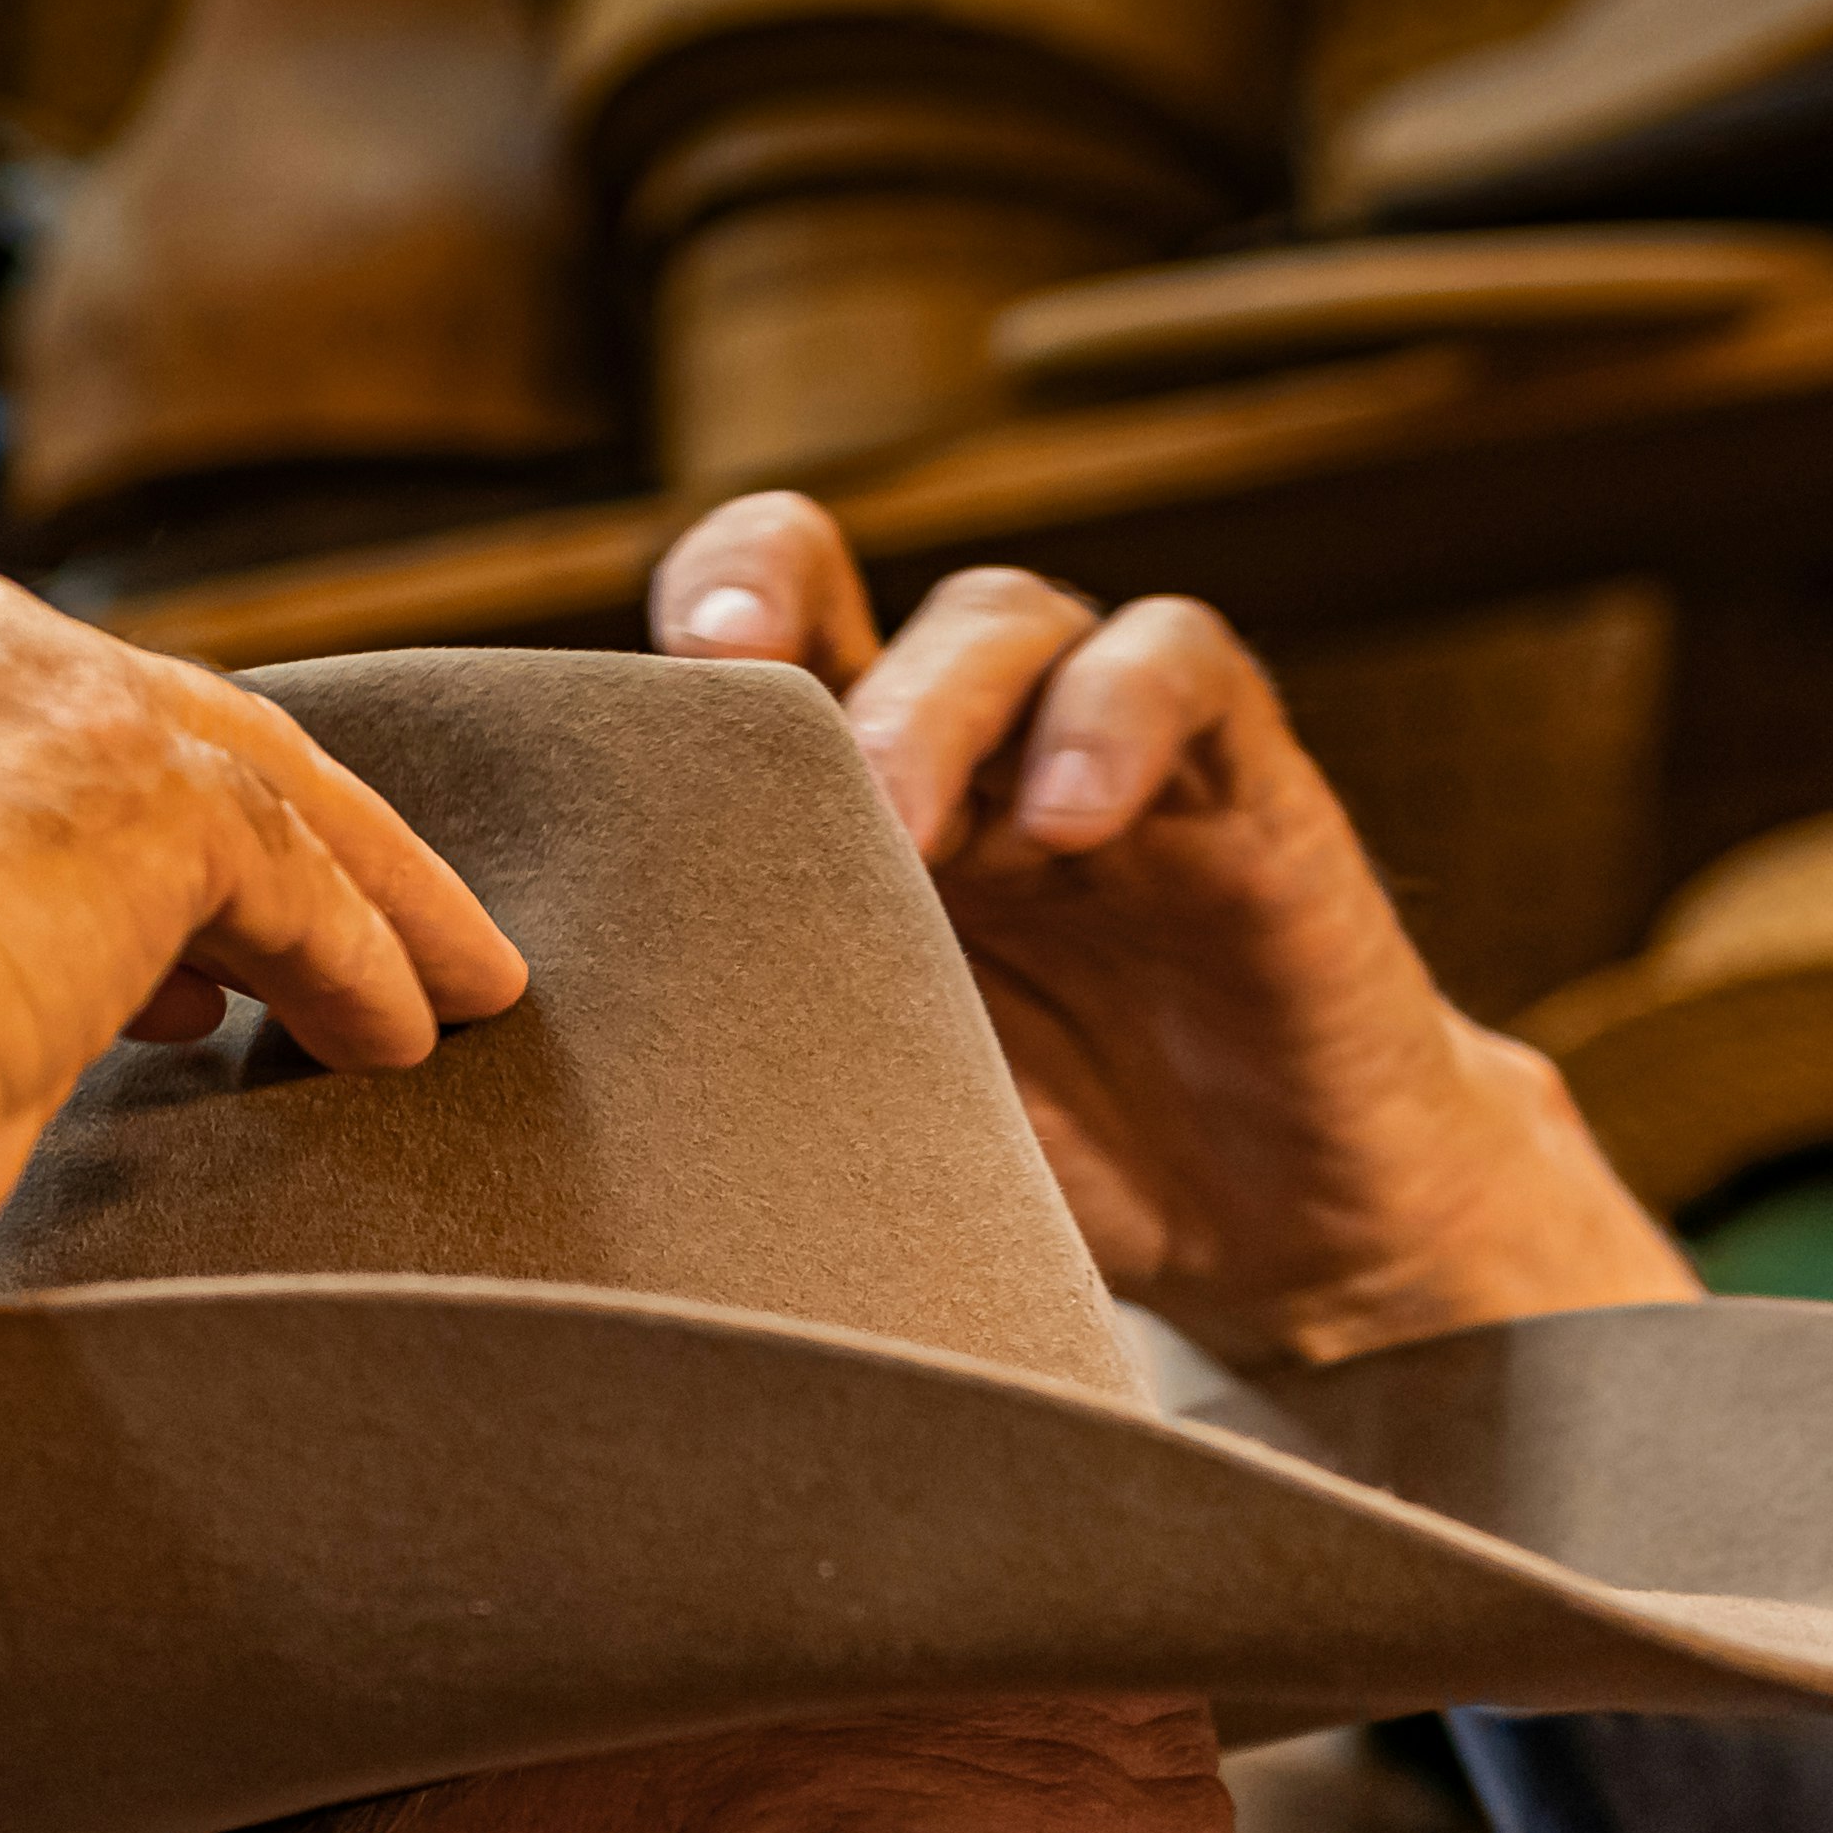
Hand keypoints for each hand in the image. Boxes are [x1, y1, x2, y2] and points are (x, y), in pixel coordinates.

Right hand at [0, 492, 525, 1475]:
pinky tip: (395, 1036)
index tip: (30, 923)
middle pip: (37, 700)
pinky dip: (357, 949)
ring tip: (398, 996)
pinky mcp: (111, 765)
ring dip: (313, 886)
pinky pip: (275, 853)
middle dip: (135, 837)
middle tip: (221, 970)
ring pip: (195, 753)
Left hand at [644, 495, 1689, 1366]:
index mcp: (838, 812)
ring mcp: (1099, 750)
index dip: (685, 623)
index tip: (632, 690)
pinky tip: (1072, 819)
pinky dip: (1117, 715)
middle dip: (775, 612)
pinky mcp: (1241, 782)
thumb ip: (745, 1050)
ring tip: (909, 823)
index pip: (741, 651)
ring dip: (940, 693)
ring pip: (1007, 616)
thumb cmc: (1055, 1174)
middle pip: (847, 592)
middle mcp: (960, 751)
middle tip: (732, 686)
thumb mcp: (869, 1110)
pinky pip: (1181, 668)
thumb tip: (550, 1077)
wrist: (1282, 1240)